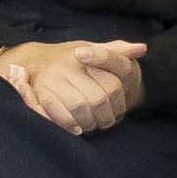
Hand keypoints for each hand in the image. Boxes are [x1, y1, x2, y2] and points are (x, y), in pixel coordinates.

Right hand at [0, 40, 149, 136]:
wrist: (35, 61)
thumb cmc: (71, 58)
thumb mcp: (93, 48)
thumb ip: (116, 51)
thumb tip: (141, 48)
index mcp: (85, 54)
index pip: (112, 84)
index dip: (120, 102)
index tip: (120, 110)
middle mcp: (68, 66)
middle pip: (98, 99)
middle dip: (106, 116)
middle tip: (107, 122)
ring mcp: (53, 80)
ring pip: (81, 107)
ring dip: (90, 122)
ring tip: (94, 126)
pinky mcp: (39, 94)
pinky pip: (59, 114)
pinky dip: (71, 125)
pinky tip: (78, 128)